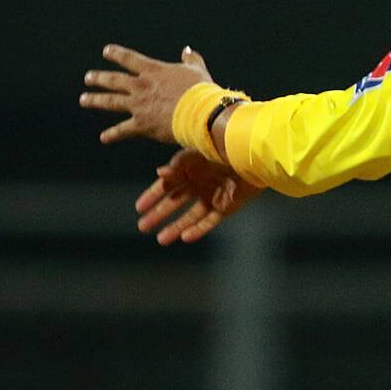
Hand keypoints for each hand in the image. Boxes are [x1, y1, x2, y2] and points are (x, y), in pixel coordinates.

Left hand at [80, 44, 214, 144]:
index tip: (107, 51)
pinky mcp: (142, 124)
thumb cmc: (201, 91)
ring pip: (111, 101)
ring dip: (96, 100)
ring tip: (84, 99)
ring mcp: (138, 106)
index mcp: (153, 71)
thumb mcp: (197, 70)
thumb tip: (187, 50)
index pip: (129, 59)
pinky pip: (123, 130)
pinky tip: (104, 138)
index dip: (116, 54)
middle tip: (88, 78)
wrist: (201, 113)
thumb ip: (191, 59)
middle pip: (114, 80)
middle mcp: (141, 86)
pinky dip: (113, 134)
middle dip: (99, 78)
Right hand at [136, 149, 260, 244]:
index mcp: (189, 170)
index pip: (166, 186)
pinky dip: (198, 230)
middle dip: (159, 215)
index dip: (152, 196)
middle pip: (175, 203)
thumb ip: (178, 164)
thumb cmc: (223, 149)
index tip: (138, 208)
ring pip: (191, 216)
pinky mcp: (227, 206)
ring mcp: (212, 196)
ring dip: (176, 227)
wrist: (251, 155)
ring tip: (161, 240)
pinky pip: (210, 221)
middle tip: (142, 227)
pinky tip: (185, 237)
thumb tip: (159, 174)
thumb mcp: (197, 154)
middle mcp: (199, 184)